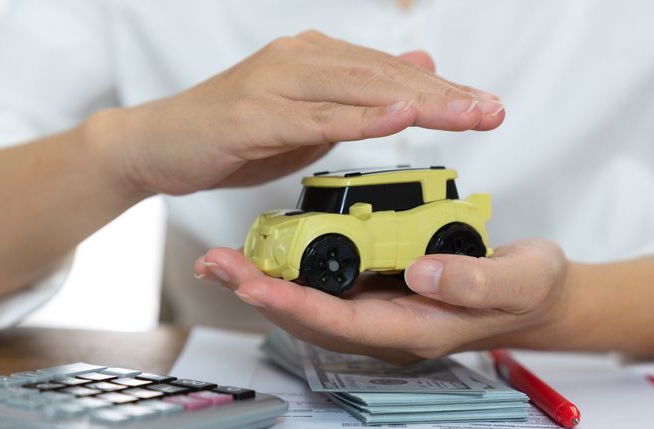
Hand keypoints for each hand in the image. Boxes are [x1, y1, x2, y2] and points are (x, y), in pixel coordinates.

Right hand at [94, 30, 504, 196]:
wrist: (159, 144)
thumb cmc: (233, 133)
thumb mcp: (307, 115)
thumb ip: (358, 98)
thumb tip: (414, 77)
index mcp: (315, 60)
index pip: (390, 74)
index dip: (442, 91)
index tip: (487, 106)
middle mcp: (300, 59)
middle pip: (385, 76)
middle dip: (445, 95)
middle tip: (494, 109)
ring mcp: (276, 84)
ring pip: (360, 90)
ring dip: (418, 102)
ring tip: (467, 113)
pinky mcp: (255, 114)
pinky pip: (317, 116)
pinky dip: (361, 117)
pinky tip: (400, 118)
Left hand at [194, 238, 574, 364]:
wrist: (536, 293)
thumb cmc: (530, 290)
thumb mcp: (519, 280)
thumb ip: (474, 280)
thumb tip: (420, 271)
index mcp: (418, 328)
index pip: (345, 322)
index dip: (297, 304)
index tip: (255, 284)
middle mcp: (391, 324)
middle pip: (314, 317)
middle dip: (262, 293)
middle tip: (218, 265)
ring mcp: (384, 308)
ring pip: (314, 303)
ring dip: (268, 282)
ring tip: (224, 258)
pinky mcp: (384, 287)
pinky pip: (330, 283)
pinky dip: (294, 268)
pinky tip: (271, 249)